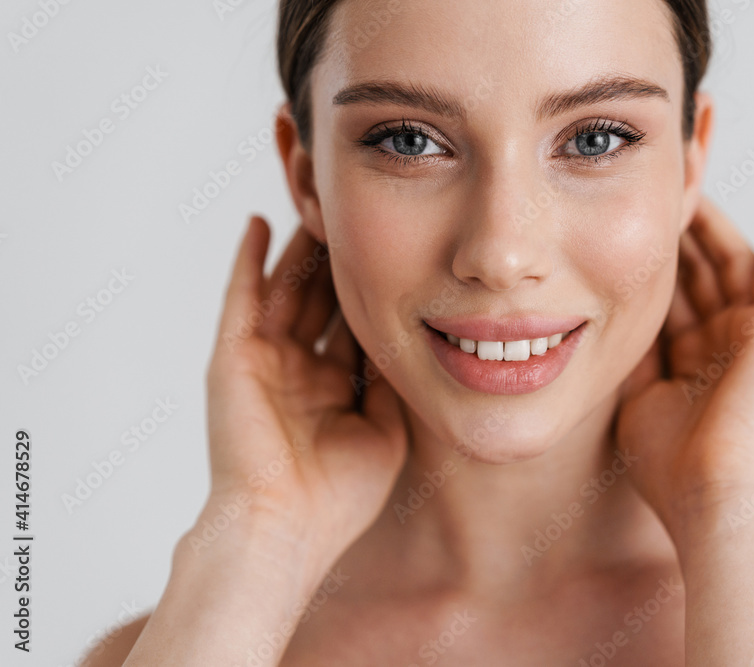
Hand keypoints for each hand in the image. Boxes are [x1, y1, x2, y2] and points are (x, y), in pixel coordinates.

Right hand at [198, 215, 407, 569]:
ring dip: (300, 247)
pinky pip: (241, 296)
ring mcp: (264, 360)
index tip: (401, 247)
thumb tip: (415, 338)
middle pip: (321, 297)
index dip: (375, 286)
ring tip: (317, 201)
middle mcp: (297, 368)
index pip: (354, 322)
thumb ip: (392, 383)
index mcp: (332, 388)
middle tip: (358, 212)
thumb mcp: (386, 430)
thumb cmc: (340, 494)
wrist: (287, 527)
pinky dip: (248, 258)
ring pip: (285, 288)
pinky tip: (260, 222)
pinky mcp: (233, 356)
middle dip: (339, 257)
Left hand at [616, 198, 753, 540]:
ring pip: (730, 266)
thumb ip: (634, 358)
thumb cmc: (669, 464)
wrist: (709, 494)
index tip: (627, 224)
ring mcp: (746, 337)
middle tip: (663, 189)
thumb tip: (608, 323)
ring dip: (716, 227)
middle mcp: (717, 343)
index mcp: (685, 360)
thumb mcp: (635, 398)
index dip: (650, 260)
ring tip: (699, 186)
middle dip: (680, 231)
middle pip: (697, 273)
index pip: (667, 295)